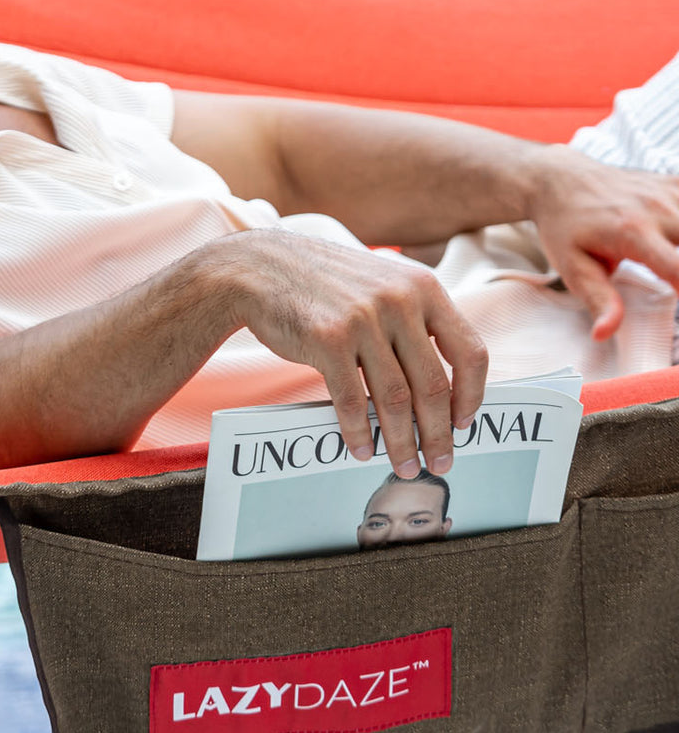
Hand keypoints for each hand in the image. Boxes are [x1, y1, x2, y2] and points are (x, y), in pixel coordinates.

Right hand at [220, 230, 488, 477]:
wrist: (260, 266)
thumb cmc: (322, 281)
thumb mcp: (382, 281)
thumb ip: (413, 316)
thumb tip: (440, 378)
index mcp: (423, 287)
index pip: (470, 351)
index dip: (472, 395)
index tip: (465, 423)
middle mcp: (399, 302)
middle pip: (434, 385)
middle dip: (439, 433)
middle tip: (440, 462)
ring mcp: (364, 321)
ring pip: (396, 399)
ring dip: (402, 442)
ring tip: (404, 465)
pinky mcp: (329, 340)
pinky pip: (353, 400)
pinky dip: (360, 432)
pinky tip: (362, 448)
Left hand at [525, 147, 678, 339]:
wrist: (558, 181)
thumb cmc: (564, 226)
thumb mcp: (571, 266)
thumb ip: (597, 298)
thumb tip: (605, 333)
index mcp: (633, 233)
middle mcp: (657, 210)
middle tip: (670, 280)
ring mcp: (667, 193)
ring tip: (671, 264)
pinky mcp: (673, 184)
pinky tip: (676, 237)